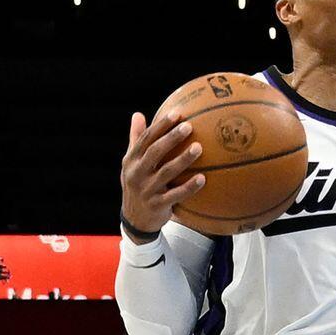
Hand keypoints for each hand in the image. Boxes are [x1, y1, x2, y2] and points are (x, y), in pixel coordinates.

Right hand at [118, 111, 203, 240]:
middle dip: (171, 138)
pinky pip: (176, 195)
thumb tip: (137, 114)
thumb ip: (136, 139)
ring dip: (183, 160)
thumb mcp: (131, 163)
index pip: (145, 139)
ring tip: (199, 148)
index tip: (176, 113)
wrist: (135, 220)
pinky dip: (189, 187)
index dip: (160, 126)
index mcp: (131, 160)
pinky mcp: (157, 205)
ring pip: (166, 172)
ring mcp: (146, 190)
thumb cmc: (137, 184)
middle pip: (154, 152)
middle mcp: (137, 174)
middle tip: (189, 126)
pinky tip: (203, 178)